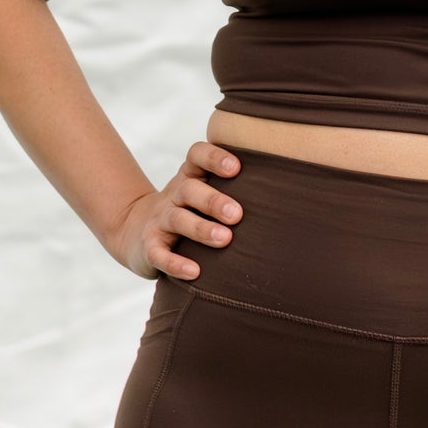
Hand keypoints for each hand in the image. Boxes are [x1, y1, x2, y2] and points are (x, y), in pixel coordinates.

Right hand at [104, 141, 242, 280]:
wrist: (136, 232)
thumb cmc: (189, 211)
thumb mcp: (204, 193)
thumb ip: (236, 189)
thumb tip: (292, 195)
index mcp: (190, 176)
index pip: (196, 155)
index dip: (213, 157)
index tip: (236, 168)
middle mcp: (174, 195)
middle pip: (190, 189)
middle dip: (214, 200)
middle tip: (238, 214)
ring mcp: (160, 220)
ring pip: (177, 219)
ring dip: (200, 229)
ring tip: (224, 239)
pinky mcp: (149, 247)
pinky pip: (159, 254)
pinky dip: (175, 263)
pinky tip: (194, 272)